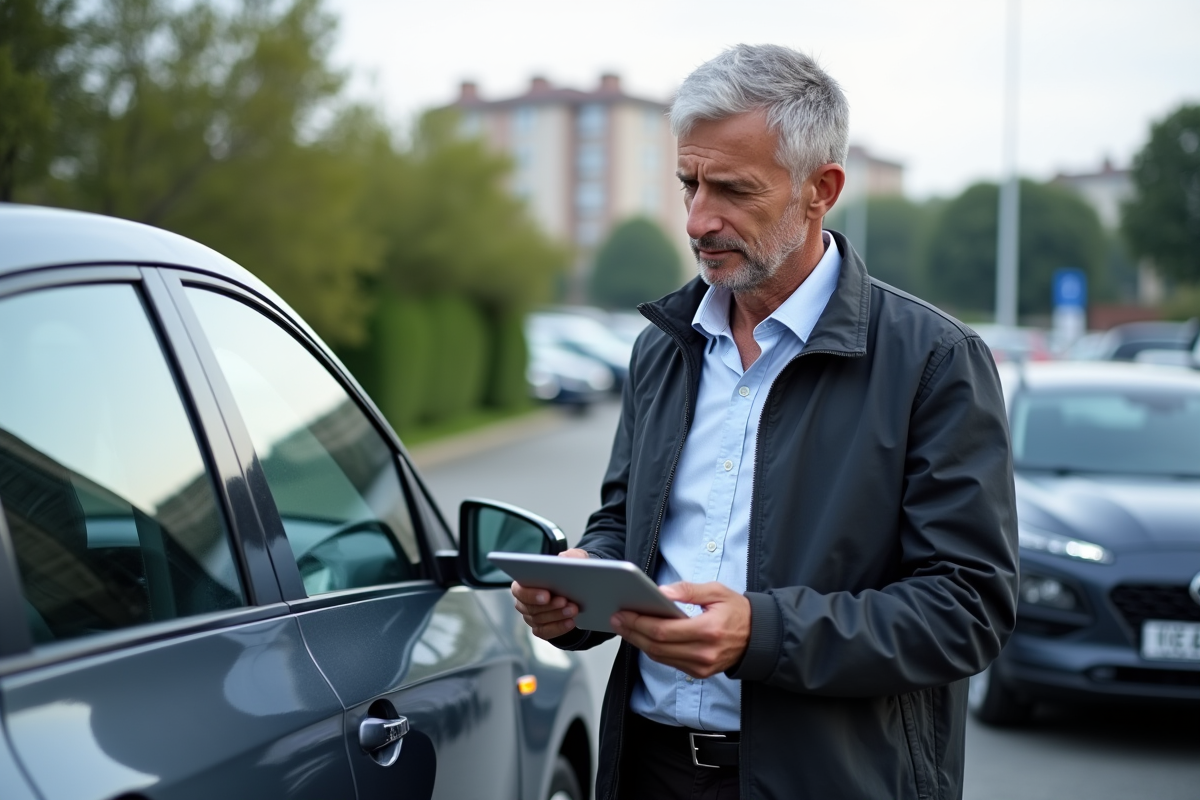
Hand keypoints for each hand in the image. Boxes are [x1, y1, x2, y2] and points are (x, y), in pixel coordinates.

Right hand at [512, 548, 587, 639]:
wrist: (579, 590)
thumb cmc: (570, 572)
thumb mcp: (575, 559)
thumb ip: (571, 556)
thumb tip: (563, 559)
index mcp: (525, 582)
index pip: (520, 590)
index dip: (531, 594)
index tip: (547, 595)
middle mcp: (524, 601)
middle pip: (530, 608)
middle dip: (550, 606)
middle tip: (565, 602)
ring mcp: (531, 616)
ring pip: (539, 620)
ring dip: (557, 615)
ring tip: (573, 610)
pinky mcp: (541, 628)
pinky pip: (546, 632)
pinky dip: (558, 628)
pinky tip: (571, 622)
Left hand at [610, 581, 750, 678]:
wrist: (759, 637)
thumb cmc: (737, 611)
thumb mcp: (717, 591)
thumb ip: (689, 590)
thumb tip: (661, 592)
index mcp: (709, 630)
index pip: (664, 630)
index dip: (639, 622)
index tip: (623, 612)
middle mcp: (704, 653)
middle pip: (657, 646)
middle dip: (633, 632)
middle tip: (616, 619)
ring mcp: (701, 666)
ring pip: (659, 657)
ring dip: (638, 642)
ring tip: (624, 626)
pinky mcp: (699, 672)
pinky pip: (668, 662)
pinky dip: (652, 649)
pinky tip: (642, 636)